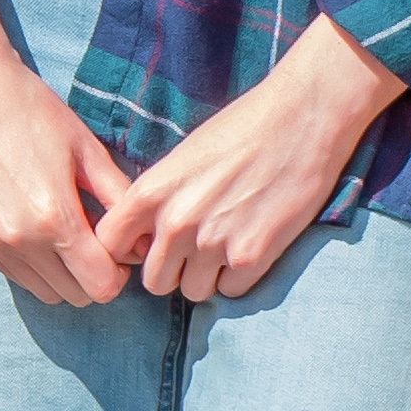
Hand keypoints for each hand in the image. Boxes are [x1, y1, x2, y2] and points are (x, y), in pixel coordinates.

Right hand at [0, 0, 130, 307]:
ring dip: (62, 274)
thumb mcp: (86, 150)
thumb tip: (145, 241)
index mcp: (53, 219)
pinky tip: (35, 226)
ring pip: (44, 291)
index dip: (119, 272)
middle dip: (93, 275)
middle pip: (75, 296)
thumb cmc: (31, 111)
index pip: (100, 286)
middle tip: (94, 239)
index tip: (118, 246)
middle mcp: (18, 240)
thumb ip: (118, 200)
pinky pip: (15, 274)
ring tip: (66, 234)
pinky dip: (33, 264)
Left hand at [94, 16, 405, 302]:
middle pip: (153, 282)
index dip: (127, 252)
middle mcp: (175, 223)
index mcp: (149, 194)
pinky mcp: (252, 256)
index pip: (108, 247)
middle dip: (172, 270)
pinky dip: (239, 277)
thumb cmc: (240, 130)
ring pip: (192, 292)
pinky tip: (250, 247)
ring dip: (206, 277)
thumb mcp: (180, 160)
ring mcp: (213, 243)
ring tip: (225, 246)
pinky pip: (230, 292)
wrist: (301, 119)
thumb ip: (156, 201)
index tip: (147, 247)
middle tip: (193, 251)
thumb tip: (141, 238)